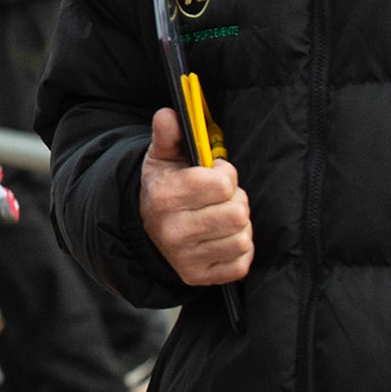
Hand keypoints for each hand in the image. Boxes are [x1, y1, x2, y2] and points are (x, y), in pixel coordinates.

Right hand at [139, 108, 251, 284]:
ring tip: (222, 217)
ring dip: (239, 225)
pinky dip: (239, 249)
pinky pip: (242, 263)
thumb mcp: (162, 157)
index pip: (222, 184)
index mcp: (165, 197)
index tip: (215, 174)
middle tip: (222, 198)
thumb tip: (169, 114)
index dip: (226, 174)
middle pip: (237, 213)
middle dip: (236, 200)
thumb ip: (168, 134)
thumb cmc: (164, 186)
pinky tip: (222, 238)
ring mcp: (186, 258)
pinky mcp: (199, 277)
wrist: (148, 227)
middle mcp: (173, 231)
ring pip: (242, 238)